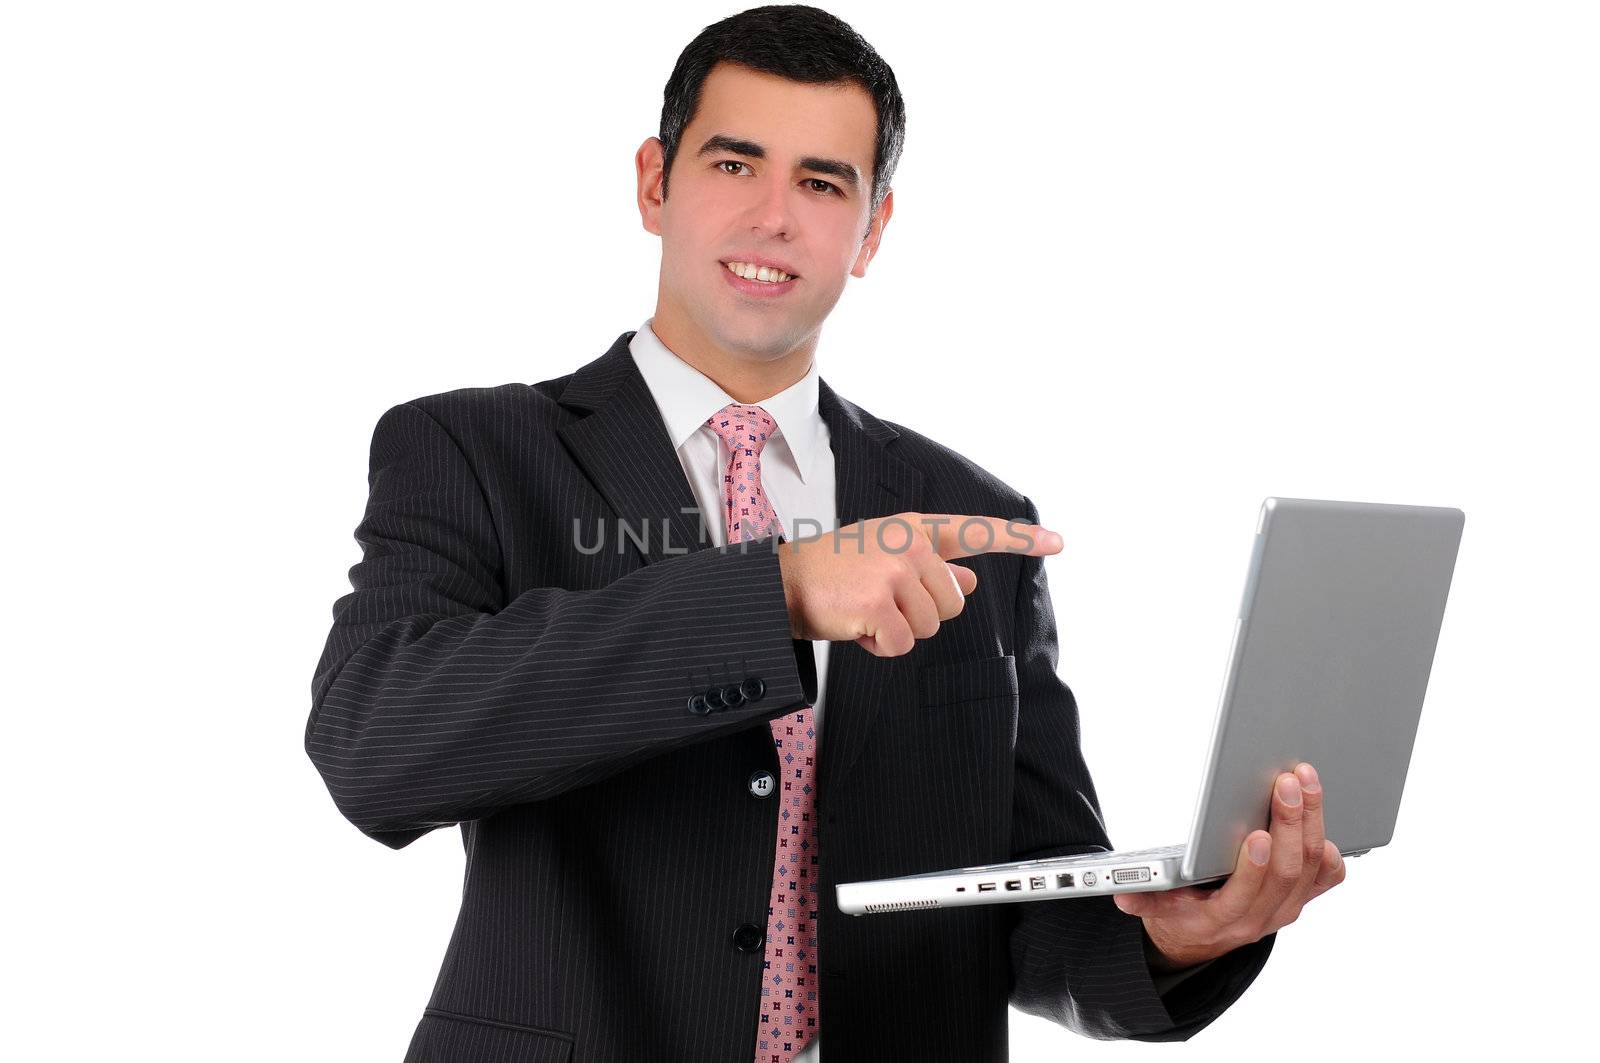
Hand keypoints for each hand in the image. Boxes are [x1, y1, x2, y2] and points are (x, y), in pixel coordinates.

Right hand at [777, 511, 1062, 655]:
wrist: (779, 585)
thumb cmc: (832, 573)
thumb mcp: (883, 559)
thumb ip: (930, 567)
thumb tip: (969, 581)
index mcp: (912, 530)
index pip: (974, 531)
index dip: (1019, 538)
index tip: (1058, 542)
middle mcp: (908, 545)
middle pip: (951, 603)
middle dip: (920, 616)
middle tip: (879, 604)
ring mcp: (894, 573)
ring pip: (930, 626)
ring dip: (898, 632)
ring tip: (864, 612)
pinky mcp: (879, 604)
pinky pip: (903, 645)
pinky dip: (881, 647)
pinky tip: (856, 627)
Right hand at [1113, 761, 1346, 971]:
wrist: (1202, 938)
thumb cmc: (1180, 912)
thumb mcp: (1155, 906)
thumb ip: (1143, 897)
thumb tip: (1124, 895)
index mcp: (1223, 919)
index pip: (1245, 896)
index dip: (1253, 867)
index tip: (1257, 835)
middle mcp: (1263, 917)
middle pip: (1288, 872)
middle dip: (1289, 823)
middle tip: (1286, 783)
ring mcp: (1287, 907)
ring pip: (1313, 866)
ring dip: (1311, 820)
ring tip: (1305, 781)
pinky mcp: (1301, 895)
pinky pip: (1328, 874)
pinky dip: (1330, 845)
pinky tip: (1318, 815)